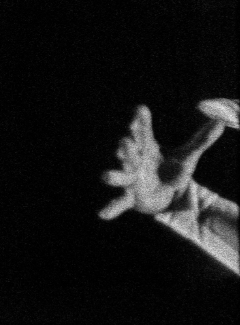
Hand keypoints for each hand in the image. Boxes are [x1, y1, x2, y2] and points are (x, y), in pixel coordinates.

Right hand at [99, 104, 225, 219]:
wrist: (165, 195)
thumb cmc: (171, 171)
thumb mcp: (188, 156)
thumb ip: (202, 140)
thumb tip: (221, 121)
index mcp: (147, 147)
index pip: (143, 130)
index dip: (141, 121)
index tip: (141, 110)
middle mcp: (135, 161)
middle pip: (129, 152)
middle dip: (126, 148)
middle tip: (125, 142)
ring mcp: (130, 179)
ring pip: (120, 176)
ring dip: (114, 176)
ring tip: (106, 176)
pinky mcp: (130, 197)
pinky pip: (119, 203)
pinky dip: (111, 208)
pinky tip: (103, 214)